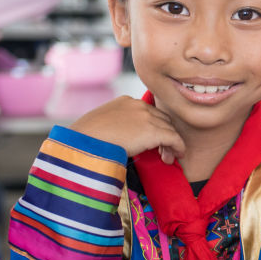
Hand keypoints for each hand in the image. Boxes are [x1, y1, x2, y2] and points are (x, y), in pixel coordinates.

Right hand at [70, 96, 184, 162]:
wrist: (83, 143)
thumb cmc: (85, 139)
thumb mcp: (101, 124)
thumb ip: (116, 126)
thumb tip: (121, 138)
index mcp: (126, 102)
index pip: (148, 112)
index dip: (154, 127)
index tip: (153, 141)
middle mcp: (139, 106)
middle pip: (162, 119)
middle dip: (165, 134)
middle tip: (163, 151)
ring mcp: (147, 117)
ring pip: (169, 129)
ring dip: (172, 143)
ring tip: (168, 157)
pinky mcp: (153, 131)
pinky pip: (174, 139)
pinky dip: (178, 147)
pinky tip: (175, 156)